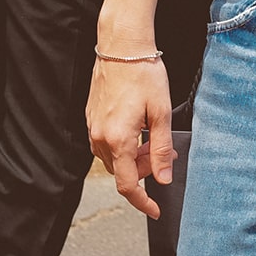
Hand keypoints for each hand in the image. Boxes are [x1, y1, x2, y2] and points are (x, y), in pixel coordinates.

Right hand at [87, 54, 172, 219]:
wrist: (121, 46)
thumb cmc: (143, 74)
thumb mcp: (162, 113)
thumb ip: (162, 150)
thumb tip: (163, 178)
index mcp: (118, 139)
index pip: (127, 185)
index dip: (142, 202)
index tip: (155, 209)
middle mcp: (100, 137)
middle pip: (121, 172)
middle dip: (144, 170)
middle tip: (165, 152)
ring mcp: (92, 127)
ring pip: (114, 158)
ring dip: (134, 157)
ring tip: (152, 136)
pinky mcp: (91, 118)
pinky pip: (106, 143)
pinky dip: (124, 144)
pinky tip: (138, 127)